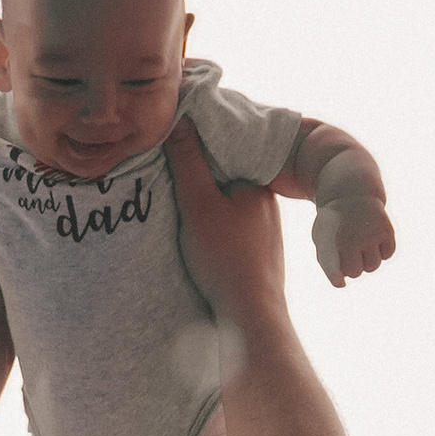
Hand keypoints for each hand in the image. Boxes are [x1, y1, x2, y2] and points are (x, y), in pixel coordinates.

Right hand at [166, 115, 288, 331]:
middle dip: (199, 180)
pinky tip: (200, 241)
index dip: (196, 149)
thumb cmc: (226, 259)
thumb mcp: (198, 204)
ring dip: (205, 208)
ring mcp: (265, 231)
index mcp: (257, 185)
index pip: (224, 153)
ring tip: (181, 212)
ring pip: (227, 208)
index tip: (171, 149)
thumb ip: (188, 162)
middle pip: (224, 181)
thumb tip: (179, 120)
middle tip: (168, 181)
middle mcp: (266, 205)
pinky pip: (231, 231)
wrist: (250, 315)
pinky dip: (214, 230)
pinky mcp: (258, 255)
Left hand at [315, 195, 396, 287]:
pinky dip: (382, 251)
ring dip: (367, 260)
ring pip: (374, 266)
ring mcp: (373, 233)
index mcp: (337, 240)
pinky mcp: (387, 229)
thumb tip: (341, 284)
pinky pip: (388, 254)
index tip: (340, 272)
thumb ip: (327, 263)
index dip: (340, 272)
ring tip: (360, 244)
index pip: (343, 271)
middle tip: (348, 249)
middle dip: (352, 265)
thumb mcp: (322, 239)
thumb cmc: (334, 224)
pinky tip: (373, 239)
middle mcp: (357, 237)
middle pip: (357, 272)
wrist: (352, 194)